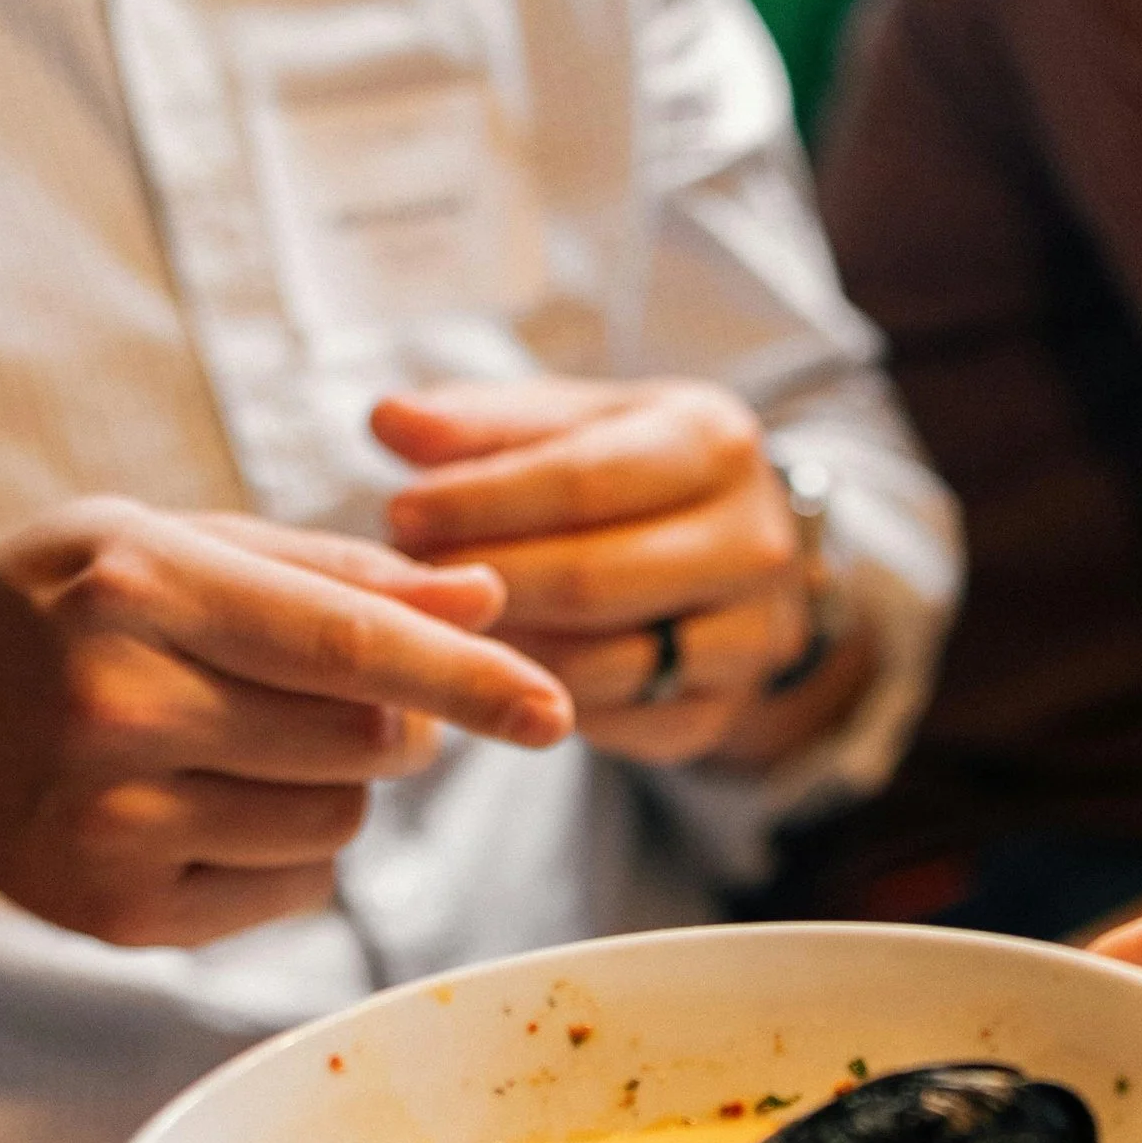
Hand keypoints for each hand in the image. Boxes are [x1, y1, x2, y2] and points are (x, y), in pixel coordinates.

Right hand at [0, 501, 576, 1123]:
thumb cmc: (54, 614)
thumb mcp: (167, 545)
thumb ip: (330, 572)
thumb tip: (484, 600)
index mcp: (138, 584)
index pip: (346, 640)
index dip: (465, 677)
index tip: (554, 710)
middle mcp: (120, 705)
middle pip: (362, 741)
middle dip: (384, 723)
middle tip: (307, 695)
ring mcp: (115, 822)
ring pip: (338, 827)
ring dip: (329, 791)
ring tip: (226, 745)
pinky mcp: (123, 913)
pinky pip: (293, 894)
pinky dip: (282, 857)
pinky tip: (194, 809)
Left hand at [374, 379, 826, 765]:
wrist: (734, 554)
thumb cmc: (634, 476)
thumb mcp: (571, 424)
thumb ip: (482, 424)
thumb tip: (388, 420)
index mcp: (714, 443)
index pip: (584, 480)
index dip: (482, 502)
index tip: (401, 514)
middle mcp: (753, 543)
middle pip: (593, 581)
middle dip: (486, 585)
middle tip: (408, 583)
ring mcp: (747, 638)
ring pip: (602, 664)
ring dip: (506, 653)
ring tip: (443, 629)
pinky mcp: (717, 714)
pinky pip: (613, 722)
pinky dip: (544, 700)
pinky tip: (496, 672)